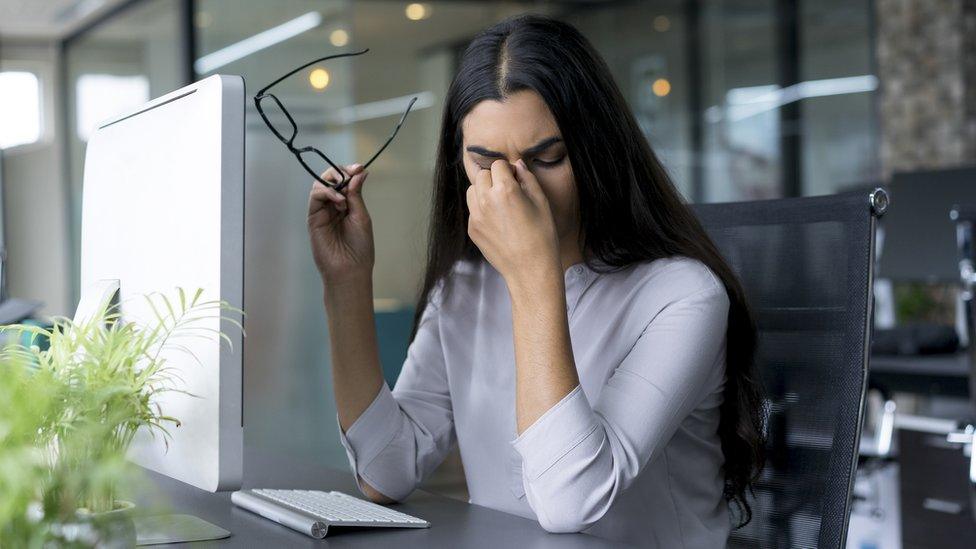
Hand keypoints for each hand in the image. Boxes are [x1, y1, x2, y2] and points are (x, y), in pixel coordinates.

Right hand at [307, 164, 373, 285]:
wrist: (350, 268)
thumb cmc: (359, 246)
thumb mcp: (361, 216)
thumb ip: (356, 194)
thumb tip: (360, 171)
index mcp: (347, 204)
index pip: (344, 180)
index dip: (349, 171)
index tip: (359, 168)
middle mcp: (333, 206)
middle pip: (330, 178)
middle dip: (340, 172)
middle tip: (351, 173)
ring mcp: (322, 211)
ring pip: (320, 184)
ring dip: (333, 182)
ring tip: (345, 197)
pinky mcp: (313, 217)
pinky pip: (315, 196)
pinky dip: (327, 192)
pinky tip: (339, 200)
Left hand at [465, 159, 559, 286]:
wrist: (530, 269)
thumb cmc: (542, 237)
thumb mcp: (542, 203)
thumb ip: (528, 179)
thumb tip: (518, 165)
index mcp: (505, 190)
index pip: (498, 165)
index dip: (509, 170)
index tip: (516, 179)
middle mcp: (486, 200)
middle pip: (482, 175)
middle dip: (494, 178)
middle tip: (508, 191)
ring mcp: (476, 216)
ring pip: (473, 190)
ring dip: (484, 191)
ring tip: (500, 204)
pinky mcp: (473, 230)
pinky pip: (473, 210)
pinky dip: (482, 209)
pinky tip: (498, 221)